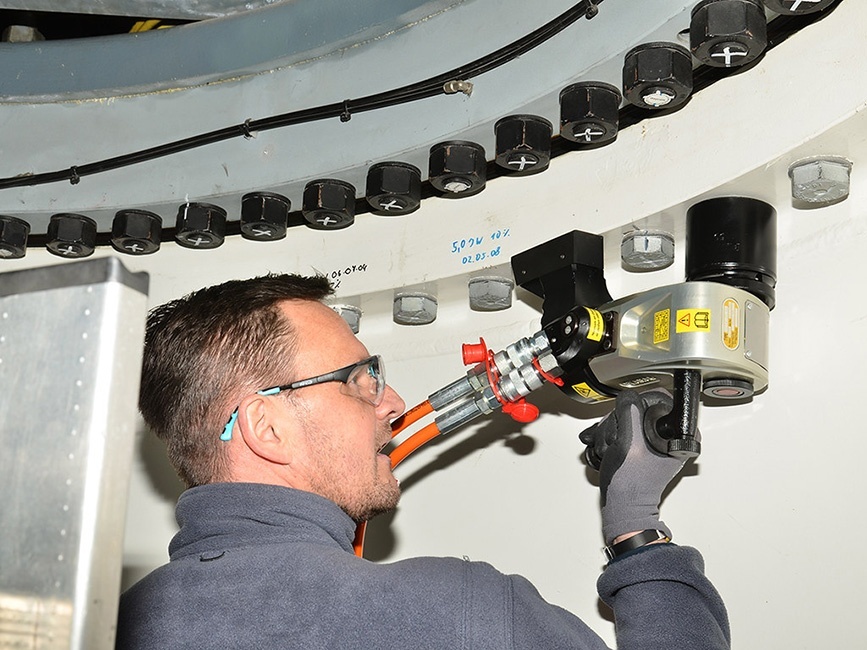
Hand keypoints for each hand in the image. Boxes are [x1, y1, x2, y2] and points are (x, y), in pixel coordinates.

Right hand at [579, 389, 694, 544]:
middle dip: (619, 422)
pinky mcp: (641, 448)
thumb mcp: (629, 443)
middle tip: (618, 440)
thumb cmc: (630, 484)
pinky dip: (611, 438)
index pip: (659, 399)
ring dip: (612, 431)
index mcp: (677, 434)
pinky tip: (610, 449)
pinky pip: (622, 430)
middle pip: (638, 408)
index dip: (637, 404)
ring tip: (613, 448)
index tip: (626, 418)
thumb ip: (631, 413)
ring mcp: (654, 443)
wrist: (622, 506)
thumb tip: (629, 397)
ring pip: (627, 418)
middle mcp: (669, 437)